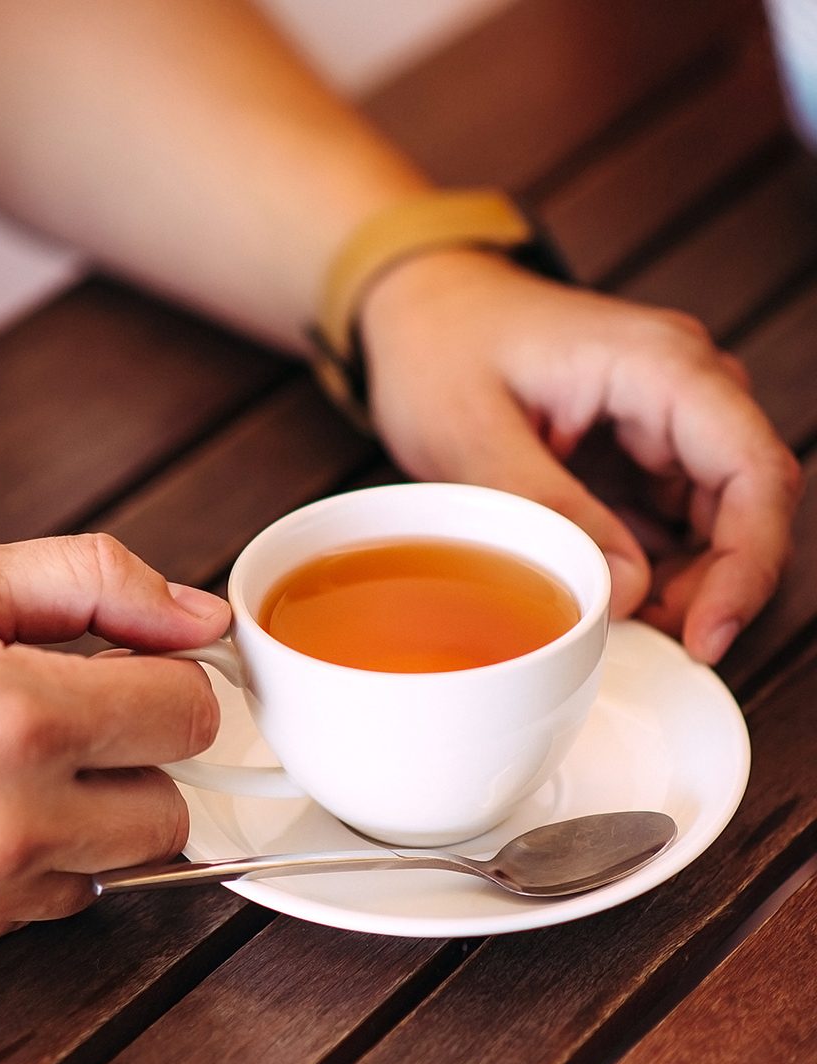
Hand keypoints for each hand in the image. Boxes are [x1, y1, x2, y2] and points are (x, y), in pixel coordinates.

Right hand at [0, 535, 228, 965]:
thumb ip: (94, 583)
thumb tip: (199, 615)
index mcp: (13, 718)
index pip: (188, 716)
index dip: (168, 682)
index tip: (133, 672)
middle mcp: (1, 827)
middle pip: (169, 812)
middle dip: (135, 758)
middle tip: (64, 715)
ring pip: (108, 871)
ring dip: (81, 818)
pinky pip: (31, 908)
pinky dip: (20, 863)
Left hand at [358, 249, 802, 663]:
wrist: (418, 312)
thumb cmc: (440, 348)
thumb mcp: (473, 433)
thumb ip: (550, 508)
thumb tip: (629, 589)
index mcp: (660, 365)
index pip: (753, 470)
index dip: (749, 565)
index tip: (708, 636)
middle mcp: (681, 390)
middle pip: (744, 507)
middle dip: (710, 587)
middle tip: (647, 643)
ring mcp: (660, 423)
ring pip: (712, 524)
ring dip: (680, 584)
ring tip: (615, 624)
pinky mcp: (634, 453)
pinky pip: (667, 523)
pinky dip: (648, 568)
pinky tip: (603, 597)